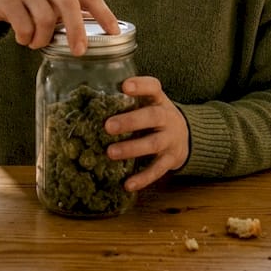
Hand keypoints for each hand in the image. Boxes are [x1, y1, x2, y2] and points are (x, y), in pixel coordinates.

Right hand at [0, 0, 117, 53]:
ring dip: (42, 39)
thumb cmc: (29, 3)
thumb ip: (70, 14)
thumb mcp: (51, 3)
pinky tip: (22, 38)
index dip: (105, 14)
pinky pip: (23, 25)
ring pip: (45, 19)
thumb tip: (99, 35)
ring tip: (36, 44)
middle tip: (79, 52)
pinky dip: (25, 38)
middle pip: (69, 4)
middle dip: (77, 30)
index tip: (115, 34)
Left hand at [104, 76, 188, 191]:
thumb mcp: (147, 104)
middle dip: (130, 121)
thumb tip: (85, 101)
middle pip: (153, 116)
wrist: (185, 137)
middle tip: (108, 126)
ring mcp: (171, 139)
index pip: (153, 87)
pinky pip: (157, 169)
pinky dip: (143, 178)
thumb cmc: (154, 117)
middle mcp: (168, 117)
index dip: (141, 85)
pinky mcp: (171, 159)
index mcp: (158, 100)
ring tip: (110, 153)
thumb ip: (125, 102)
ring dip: (132, 148)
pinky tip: (127, 184)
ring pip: (154, 143)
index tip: (124, 86)